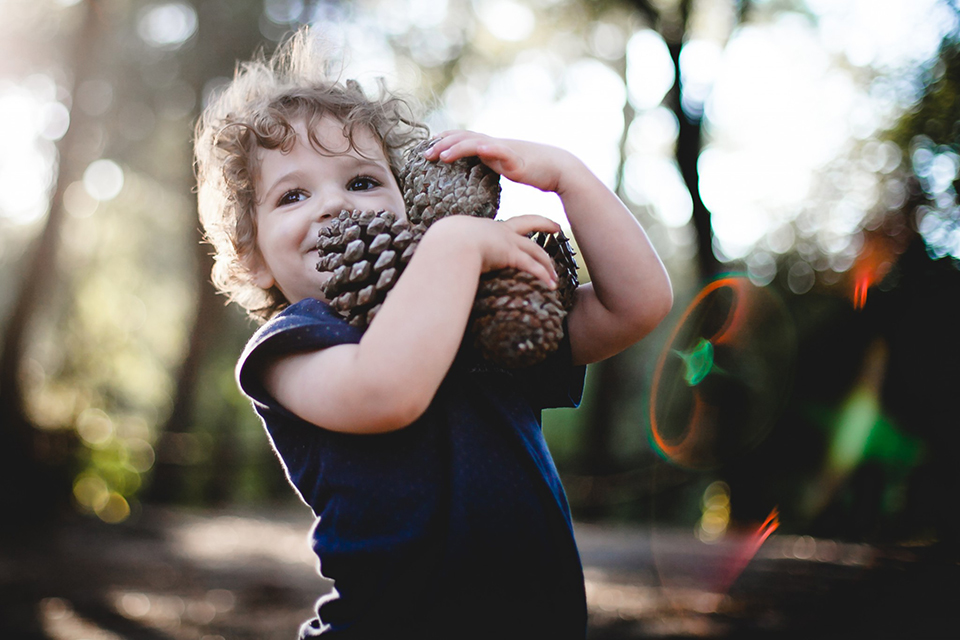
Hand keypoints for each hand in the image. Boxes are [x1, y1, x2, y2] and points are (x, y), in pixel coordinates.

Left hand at [424, 130, 572, 194]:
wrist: (559, 168)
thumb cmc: (535, 171)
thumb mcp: (507, 167)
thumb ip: (492, 166)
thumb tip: (478, 174)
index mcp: (490, 146)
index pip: (463, 138)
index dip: (444, 140)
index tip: (427, 147)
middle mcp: (495, 144)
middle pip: (463, 138)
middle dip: (442, 144)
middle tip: (424, 154)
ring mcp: (504, 149)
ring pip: (476, 142)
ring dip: (457, 147)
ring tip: (441, 156)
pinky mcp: (516, 158)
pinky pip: (499, 151)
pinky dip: (487, 149)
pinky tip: (477, 150)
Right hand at [426, 213, 560, 287]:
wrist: (445, 244)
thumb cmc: (441, 248)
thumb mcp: (447, 246)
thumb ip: (450, 254)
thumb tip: (439, 265)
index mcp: (483, 227)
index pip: (504, 225)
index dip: (514, 227)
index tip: (522, 227)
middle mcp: (498, 231)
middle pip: (528, 223)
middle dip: (544, 223)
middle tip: (556, 227)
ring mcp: (506, 241)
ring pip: (535, 250)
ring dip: (547, 265)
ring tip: (554, 279)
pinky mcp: (510, 254)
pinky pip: (532, 266)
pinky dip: (543, 276)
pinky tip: (550, 286)